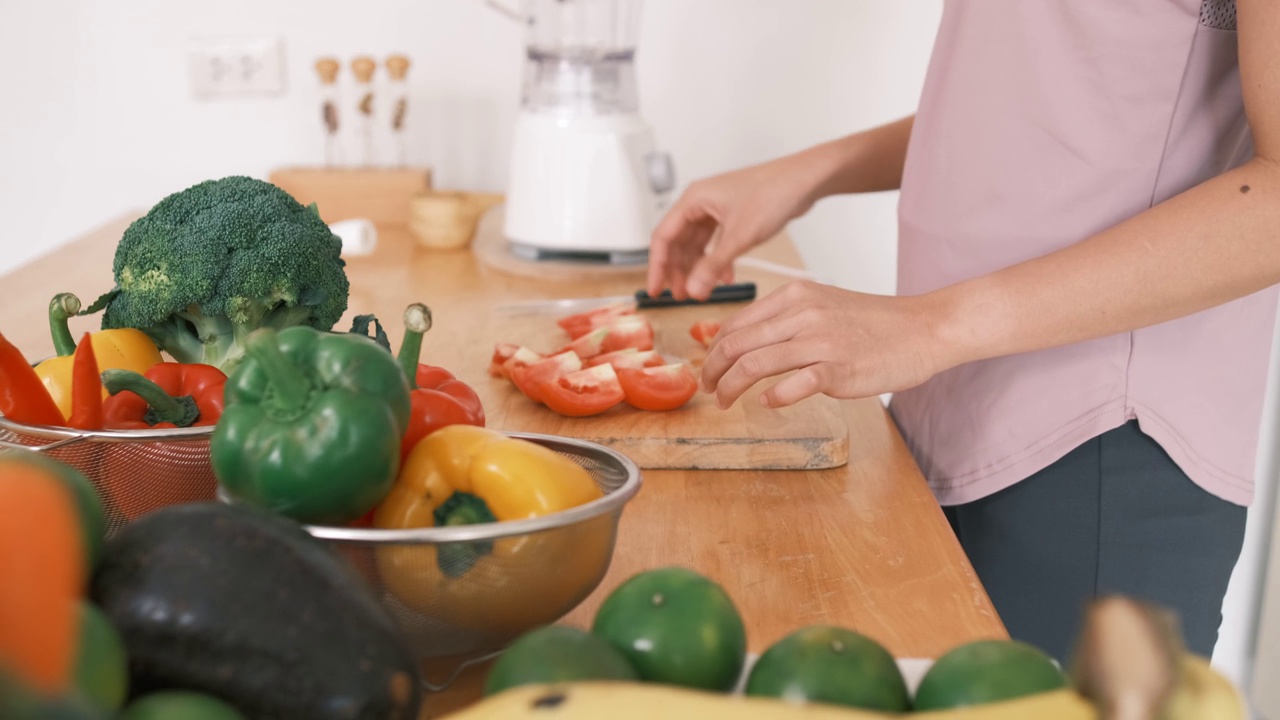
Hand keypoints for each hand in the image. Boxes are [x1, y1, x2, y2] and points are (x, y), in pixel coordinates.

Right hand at [647, 156, 819, 300]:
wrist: (805, 179)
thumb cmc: (774, 192)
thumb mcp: (740, 236)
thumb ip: (713, 265)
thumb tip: (693, 289)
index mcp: (694, 199)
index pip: (663, 237)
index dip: (657, 266)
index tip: (655, 290)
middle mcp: (701, 202)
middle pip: (678, 242)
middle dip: (679, 271)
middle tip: (680, 296)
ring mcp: (717, 209)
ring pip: (697, 244)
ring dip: (698, 268)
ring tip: (701, 292)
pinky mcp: (733, 215)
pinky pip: (716, 242)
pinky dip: (717, 260)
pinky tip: (725, 277)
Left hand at [701, 280, 946, 408]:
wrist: (924, 328)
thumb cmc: (875, 323)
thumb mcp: (823, 305)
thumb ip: (787, 320)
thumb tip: (747, 343)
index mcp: (795, 296)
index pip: (736, 323)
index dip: (715, 350)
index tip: (710, 368)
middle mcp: (803, 314)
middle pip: (736, 344)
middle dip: (713, 371)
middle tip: (709, 390)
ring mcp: (820, 341)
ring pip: (754, 365)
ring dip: (731, 388)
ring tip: (725, 403)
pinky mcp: (838, 368)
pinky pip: (791, 385)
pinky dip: (771, 397)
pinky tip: (766, 403)